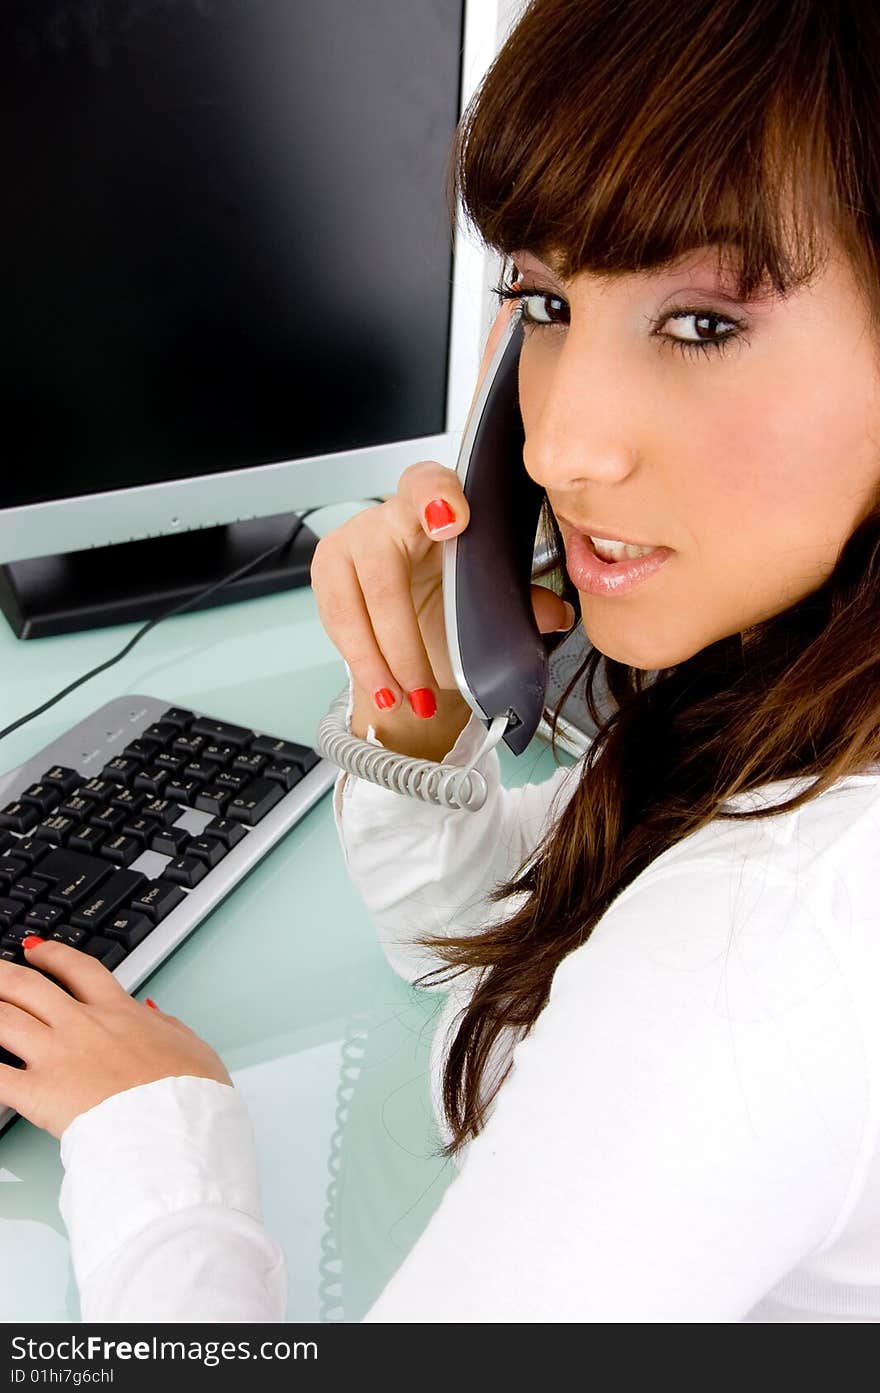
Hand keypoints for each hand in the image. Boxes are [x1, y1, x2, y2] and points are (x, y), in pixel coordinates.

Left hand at [0, 939, 231, 1139]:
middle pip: (30, 986)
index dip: (53, 954)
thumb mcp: (193, 1049)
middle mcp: (82, 1026)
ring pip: (5, 1018)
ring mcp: (57, 1056)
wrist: (174, 1129)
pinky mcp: (38, 1093)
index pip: (78, 969)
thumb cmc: (188, 1097)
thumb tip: (151, 1013)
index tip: (36, 949)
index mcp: (120, 1013)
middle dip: (3, 973)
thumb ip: (168, 1027)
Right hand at [309, 297, 574, 711]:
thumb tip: (554, 614)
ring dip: (376, 659)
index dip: (436, 498)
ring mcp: (351, 545)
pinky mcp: (328, 577)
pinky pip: (336, 622)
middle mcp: (388, 518)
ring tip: (403, 698)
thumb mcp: (491, 596)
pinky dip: (361, 661)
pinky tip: (383, 690)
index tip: (451, 524)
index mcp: (438, 504)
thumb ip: (524, 602)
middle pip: (381, 564)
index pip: (428, 483)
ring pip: (351, 602)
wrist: (419, 613)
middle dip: (400, 634)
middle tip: (421, 684)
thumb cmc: (454, 591)